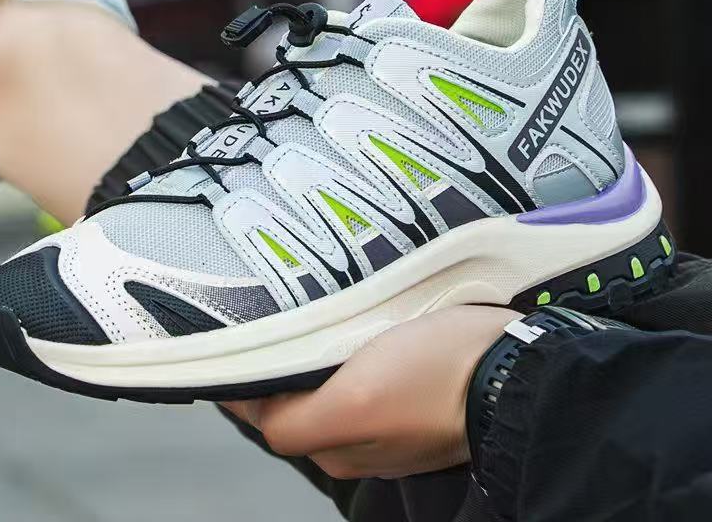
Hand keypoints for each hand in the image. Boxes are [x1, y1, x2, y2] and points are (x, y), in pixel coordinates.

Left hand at [222, 305, 515, 480]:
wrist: (518, 369)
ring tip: (322, 311)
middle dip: (285, 359)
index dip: (249, 374)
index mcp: (336, 447)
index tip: (242, 337)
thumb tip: (245, 408)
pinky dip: (356, 350)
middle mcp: (357, 442)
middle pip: (297, 395)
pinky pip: (368, 371)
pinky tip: (363, 323)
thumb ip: (295, 419)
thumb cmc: (439, 378)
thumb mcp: (355, 399)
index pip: (267, 410)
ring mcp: (389, 418)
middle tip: (282, 315)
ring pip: (332, 380)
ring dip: (321, 350)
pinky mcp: (415, 394)